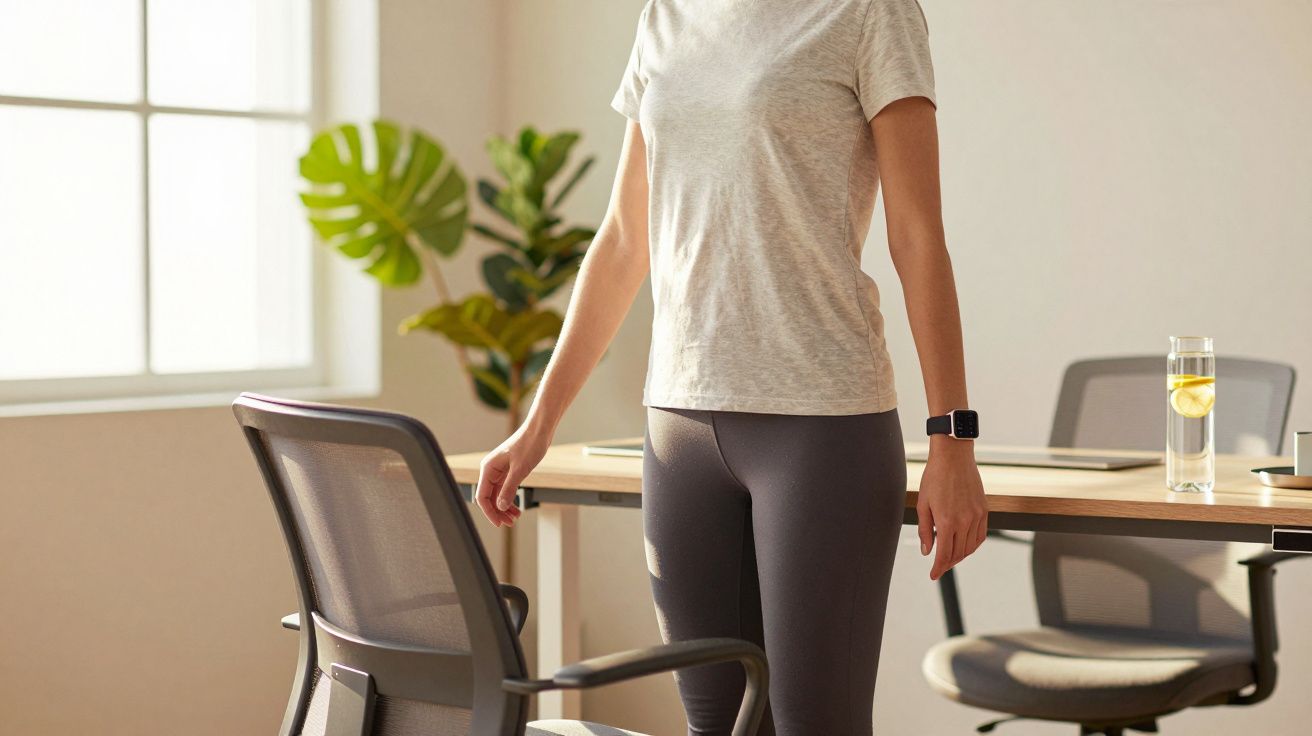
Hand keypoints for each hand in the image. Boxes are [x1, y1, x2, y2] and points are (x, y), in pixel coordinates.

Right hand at [475, 417, 553, 527]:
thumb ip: (509, 488)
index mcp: (488, 468)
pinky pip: (505, 489)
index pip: (482, 496)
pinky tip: (516, 508)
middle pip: (489, 498)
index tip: (499, 524)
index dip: (489, 512)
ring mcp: (499, 471)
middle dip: (498, 512)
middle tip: (510, 523)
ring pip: (497, 495)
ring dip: (504, 508)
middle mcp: (491, 470)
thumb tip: (501, 507)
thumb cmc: (529, 444)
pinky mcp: (509, 471)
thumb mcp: (520, 469)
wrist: (539, 430)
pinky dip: (510, 499)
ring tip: (515, 518)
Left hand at [916, 438, 987, 579]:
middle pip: (958, 553)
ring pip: (971, 547)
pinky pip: (981, 535)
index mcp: (947, 521)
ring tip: (950, 557)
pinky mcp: (984, 510)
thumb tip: (927, 551)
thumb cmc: (934, 477)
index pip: (944, 555)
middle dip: (948, 563)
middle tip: (939, 567)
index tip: (933, 575)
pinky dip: (973, 545)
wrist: (953, 456)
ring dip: (961, 555)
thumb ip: (925, 530)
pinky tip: (965, 545)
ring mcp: (977, 516)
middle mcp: (965, 521)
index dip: (938, 568)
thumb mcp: (922, 504)